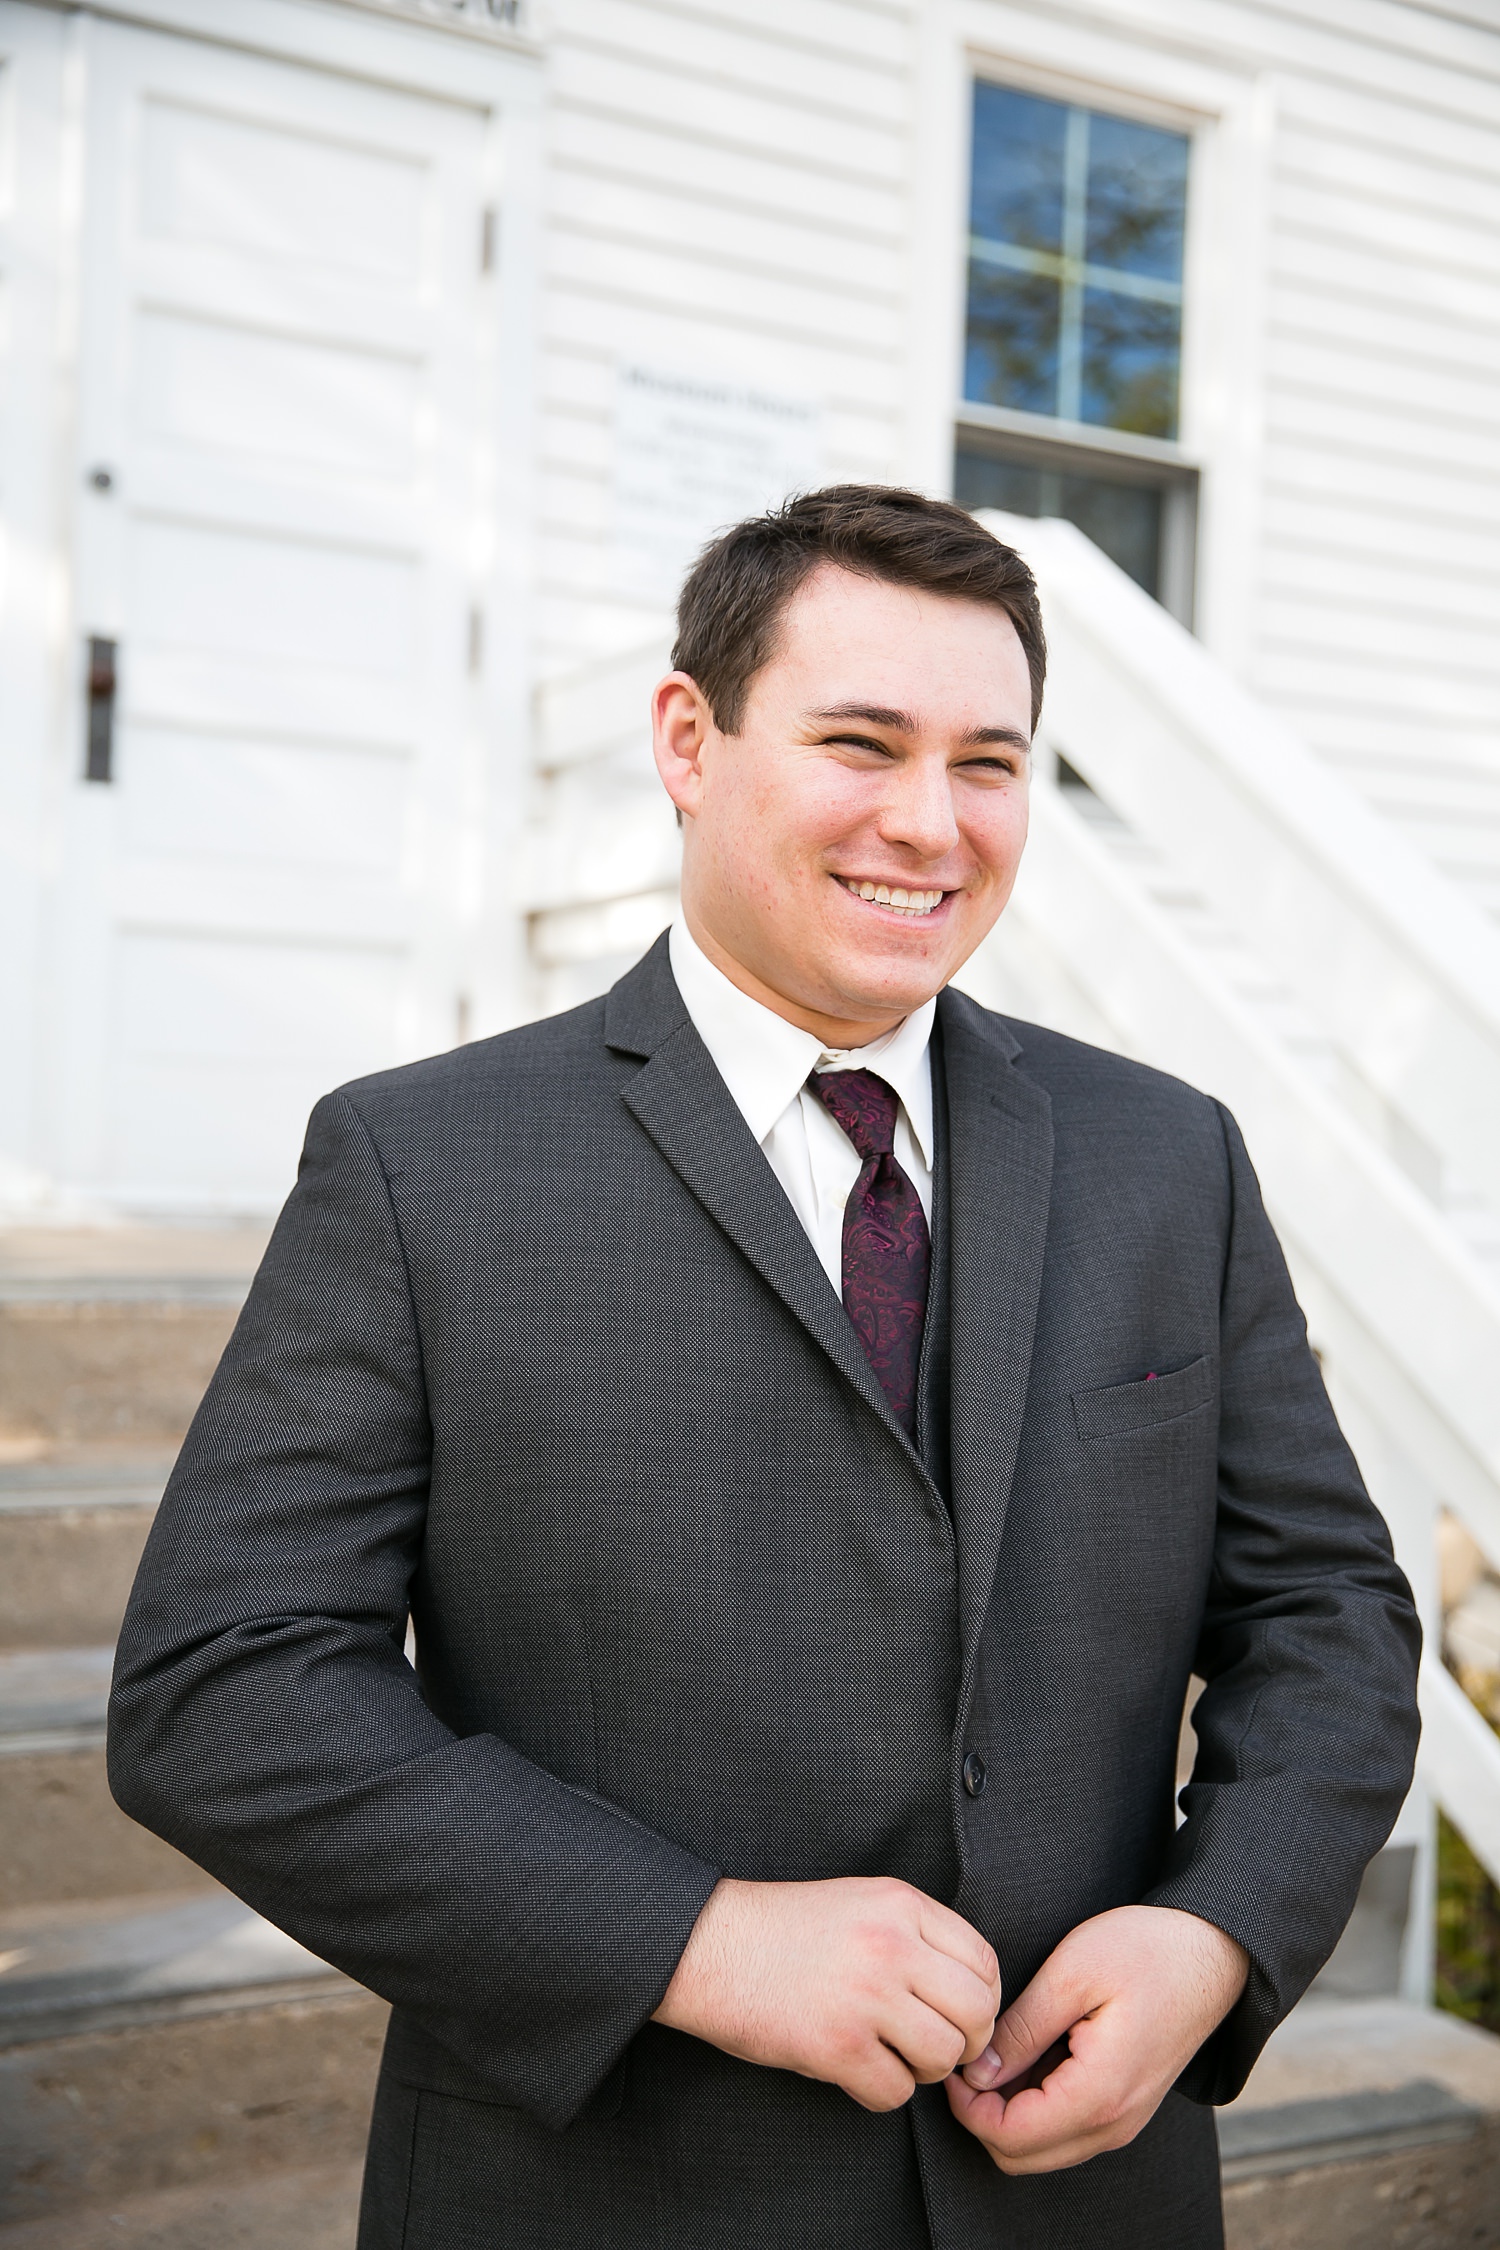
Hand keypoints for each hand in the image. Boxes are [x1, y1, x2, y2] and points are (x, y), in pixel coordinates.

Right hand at [653, 1875, 1000, 2110]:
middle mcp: (892, 1945)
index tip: (959, 2016)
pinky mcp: (836, 2045)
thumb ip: (916, 1933)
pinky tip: (855, 2070)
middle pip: (977, 2013)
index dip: (982, 2001)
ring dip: (923, 2070)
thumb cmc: (784, 1928)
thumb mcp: (860, 1901)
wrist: (709, 1944)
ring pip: (943, 2056)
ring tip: (890, 2055)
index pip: (984, 1962)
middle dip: (965, 2042)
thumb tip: (972, 1991)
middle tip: (935, 2047)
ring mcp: (866, 1995)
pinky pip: (896, 2092)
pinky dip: (881, 2092)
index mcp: (901, 1904)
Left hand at [946, 1905, 1247, 2173]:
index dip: (966, 2107)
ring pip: (1041, 2149)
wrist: (1213, 1951)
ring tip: (1000, 2049)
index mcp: (1099, 2094)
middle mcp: (1113, 2124)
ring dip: (1007, 2112)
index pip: (1009, 2137)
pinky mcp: (1124, 2108)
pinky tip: (1028, 2054)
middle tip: (968, 2058)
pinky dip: (1034, 2107)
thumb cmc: (1146, 1951)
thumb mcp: (1072, 1974)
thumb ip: (1021, 2030)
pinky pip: (1064, 2130)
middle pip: (1019, 2156)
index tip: (955, 2061)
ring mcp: (1122, 2121)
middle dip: (981, 2116)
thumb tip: (976, 2073)